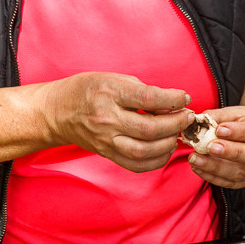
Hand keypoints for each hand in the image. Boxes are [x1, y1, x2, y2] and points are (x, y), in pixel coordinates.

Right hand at [43, 72, 193, 172]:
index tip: (184, 98)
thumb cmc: (87, 90)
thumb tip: (172, 103)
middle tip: (187, 117)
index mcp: (110, 94)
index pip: (149, 99)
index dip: (173, 99)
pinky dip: (155, 161)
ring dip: (168, 144)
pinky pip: (135, 165)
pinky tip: (165, 150)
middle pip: (150, 128)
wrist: (57, 112)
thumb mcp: (114, 78)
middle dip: (176, 123)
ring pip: (145, 151)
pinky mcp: (107, 154)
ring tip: (178, 134)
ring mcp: (106, 140)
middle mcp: (108, 119)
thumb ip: (142, 90)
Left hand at [186, 105, 244, 189]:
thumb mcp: (238, 112)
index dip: (239, 132)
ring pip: (242, 173)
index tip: (219, 129)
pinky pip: (232, 183)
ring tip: (196, 159)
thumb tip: (199, 120)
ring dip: (216, 168)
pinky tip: (199, 169)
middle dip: (230, 153)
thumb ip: (220, 116)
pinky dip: (213, 177)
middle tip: (209, 148)